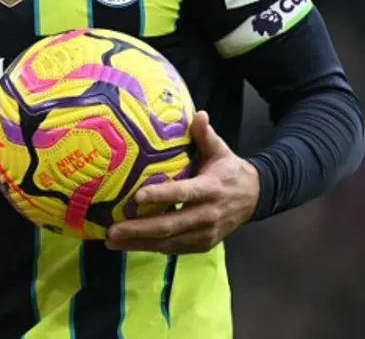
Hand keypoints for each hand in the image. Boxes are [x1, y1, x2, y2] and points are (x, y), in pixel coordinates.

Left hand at [104, 111, 258, 253]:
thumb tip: (199, 114)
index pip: (184, 193)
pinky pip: (172, 249)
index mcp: (211, 189)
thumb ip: (206, 135)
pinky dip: (149, 248)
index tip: (137, 197)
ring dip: (138, 243)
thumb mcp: (220, 150)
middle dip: (139, 230)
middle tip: (112, 229)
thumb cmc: (228, 170)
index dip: (161, 196)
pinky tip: (128, 244)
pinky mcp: (201, 246)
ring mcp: (205, 234)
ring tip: (111, 240)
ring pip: (168, 242)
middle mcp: (207, 215)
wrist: (253, 198)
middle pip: (171, 225)